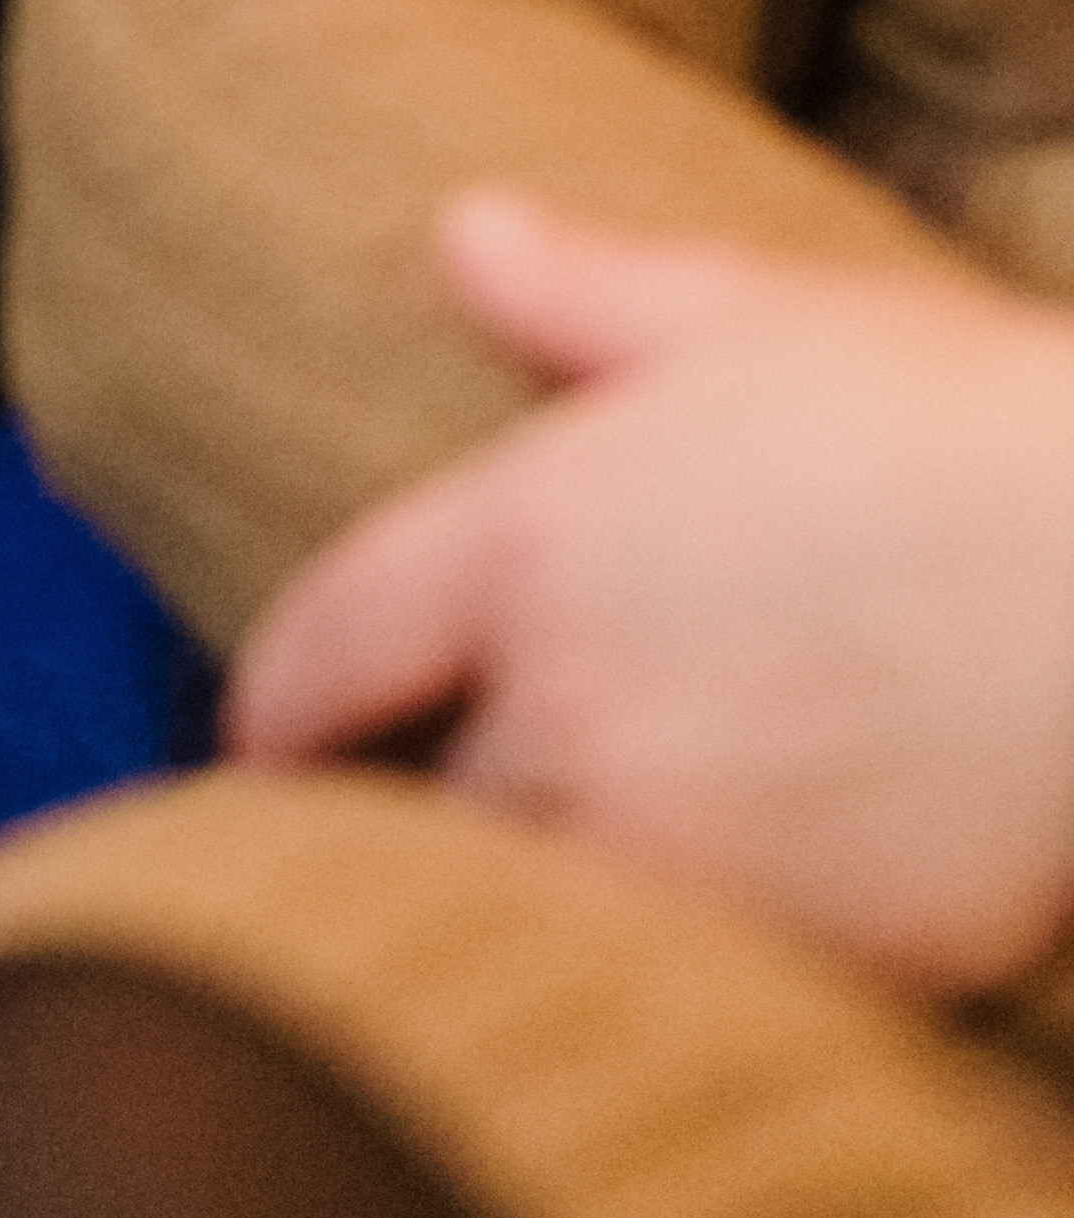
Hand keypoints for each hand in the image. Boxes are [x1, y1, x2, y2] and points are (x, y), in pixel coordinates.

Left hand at [223, 184, 1073, 991]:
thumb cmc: (958, 423)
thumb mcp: (752, 315)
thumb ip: (579, 293)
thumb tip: (457, 232)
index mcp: (530, 543)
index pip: (329, 647)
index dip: (275, 705)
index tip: (259, 740)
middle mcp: (573, 707)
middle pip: (422, 808)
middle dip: (418, 814)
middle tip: (413, 825)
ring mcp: (687, 847)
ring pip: (539, 912)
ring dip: (532, 895)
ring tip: (542, 887)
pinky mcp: (809, 957)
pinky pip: (683, 986)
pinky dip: (669, 969)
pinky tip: (694, 946)